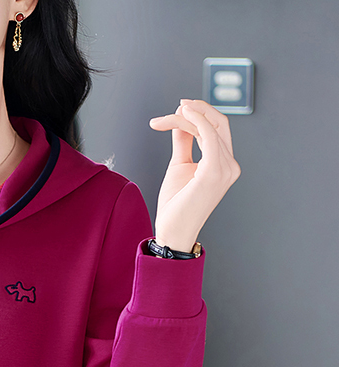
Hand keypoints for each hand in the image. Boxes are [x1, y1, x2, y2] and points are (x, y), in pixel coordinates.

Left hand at [148, 98, 240, 251]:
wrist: (172, 231)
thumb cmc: (176, 205)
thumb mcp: (179, 165)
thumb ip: (184, 142)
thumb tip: (182, 118)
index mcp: (224, 164)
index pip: (217, 129)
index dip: (200, 114)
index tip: (177, 110)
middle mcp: (230, 165)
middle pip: (219, 123)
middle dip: (197, 109)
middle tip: (176, 106)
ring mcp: (226, 169)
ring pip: (210, 127)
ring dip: (186, 117)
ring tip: (164, 119)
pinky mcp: (215, 171)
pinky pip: (209, 135)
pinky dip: (196, 120)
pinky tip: (181, 114)